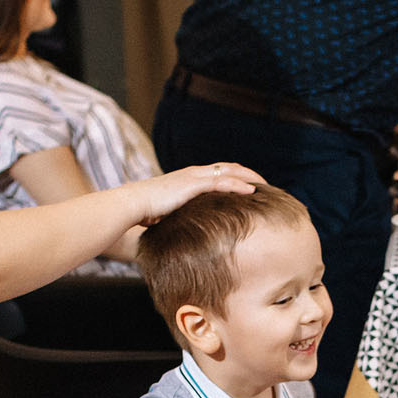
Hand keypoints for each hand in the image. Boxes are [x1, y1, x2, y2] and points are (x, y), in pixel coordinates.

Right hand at [128, 163, 264, 224]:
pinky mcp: (192, 185)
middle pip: (229, 167)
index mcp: (189, 178)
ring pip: (230, 171)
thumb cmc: (145, 212)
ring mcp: (194, 177)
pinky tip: (252, 192)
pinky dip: (239, 185)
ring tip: (266, 186)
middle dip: (249, 174)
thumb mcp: (169, 212)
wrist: (132, 205)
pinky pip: (222, 182)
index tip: (252, 186)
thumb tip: (188, 230)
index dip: (237, 176)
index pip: (219, 172)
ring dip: (249, 177)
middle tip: (266, 184)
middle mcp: (194, 173)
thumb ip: (182, 216)